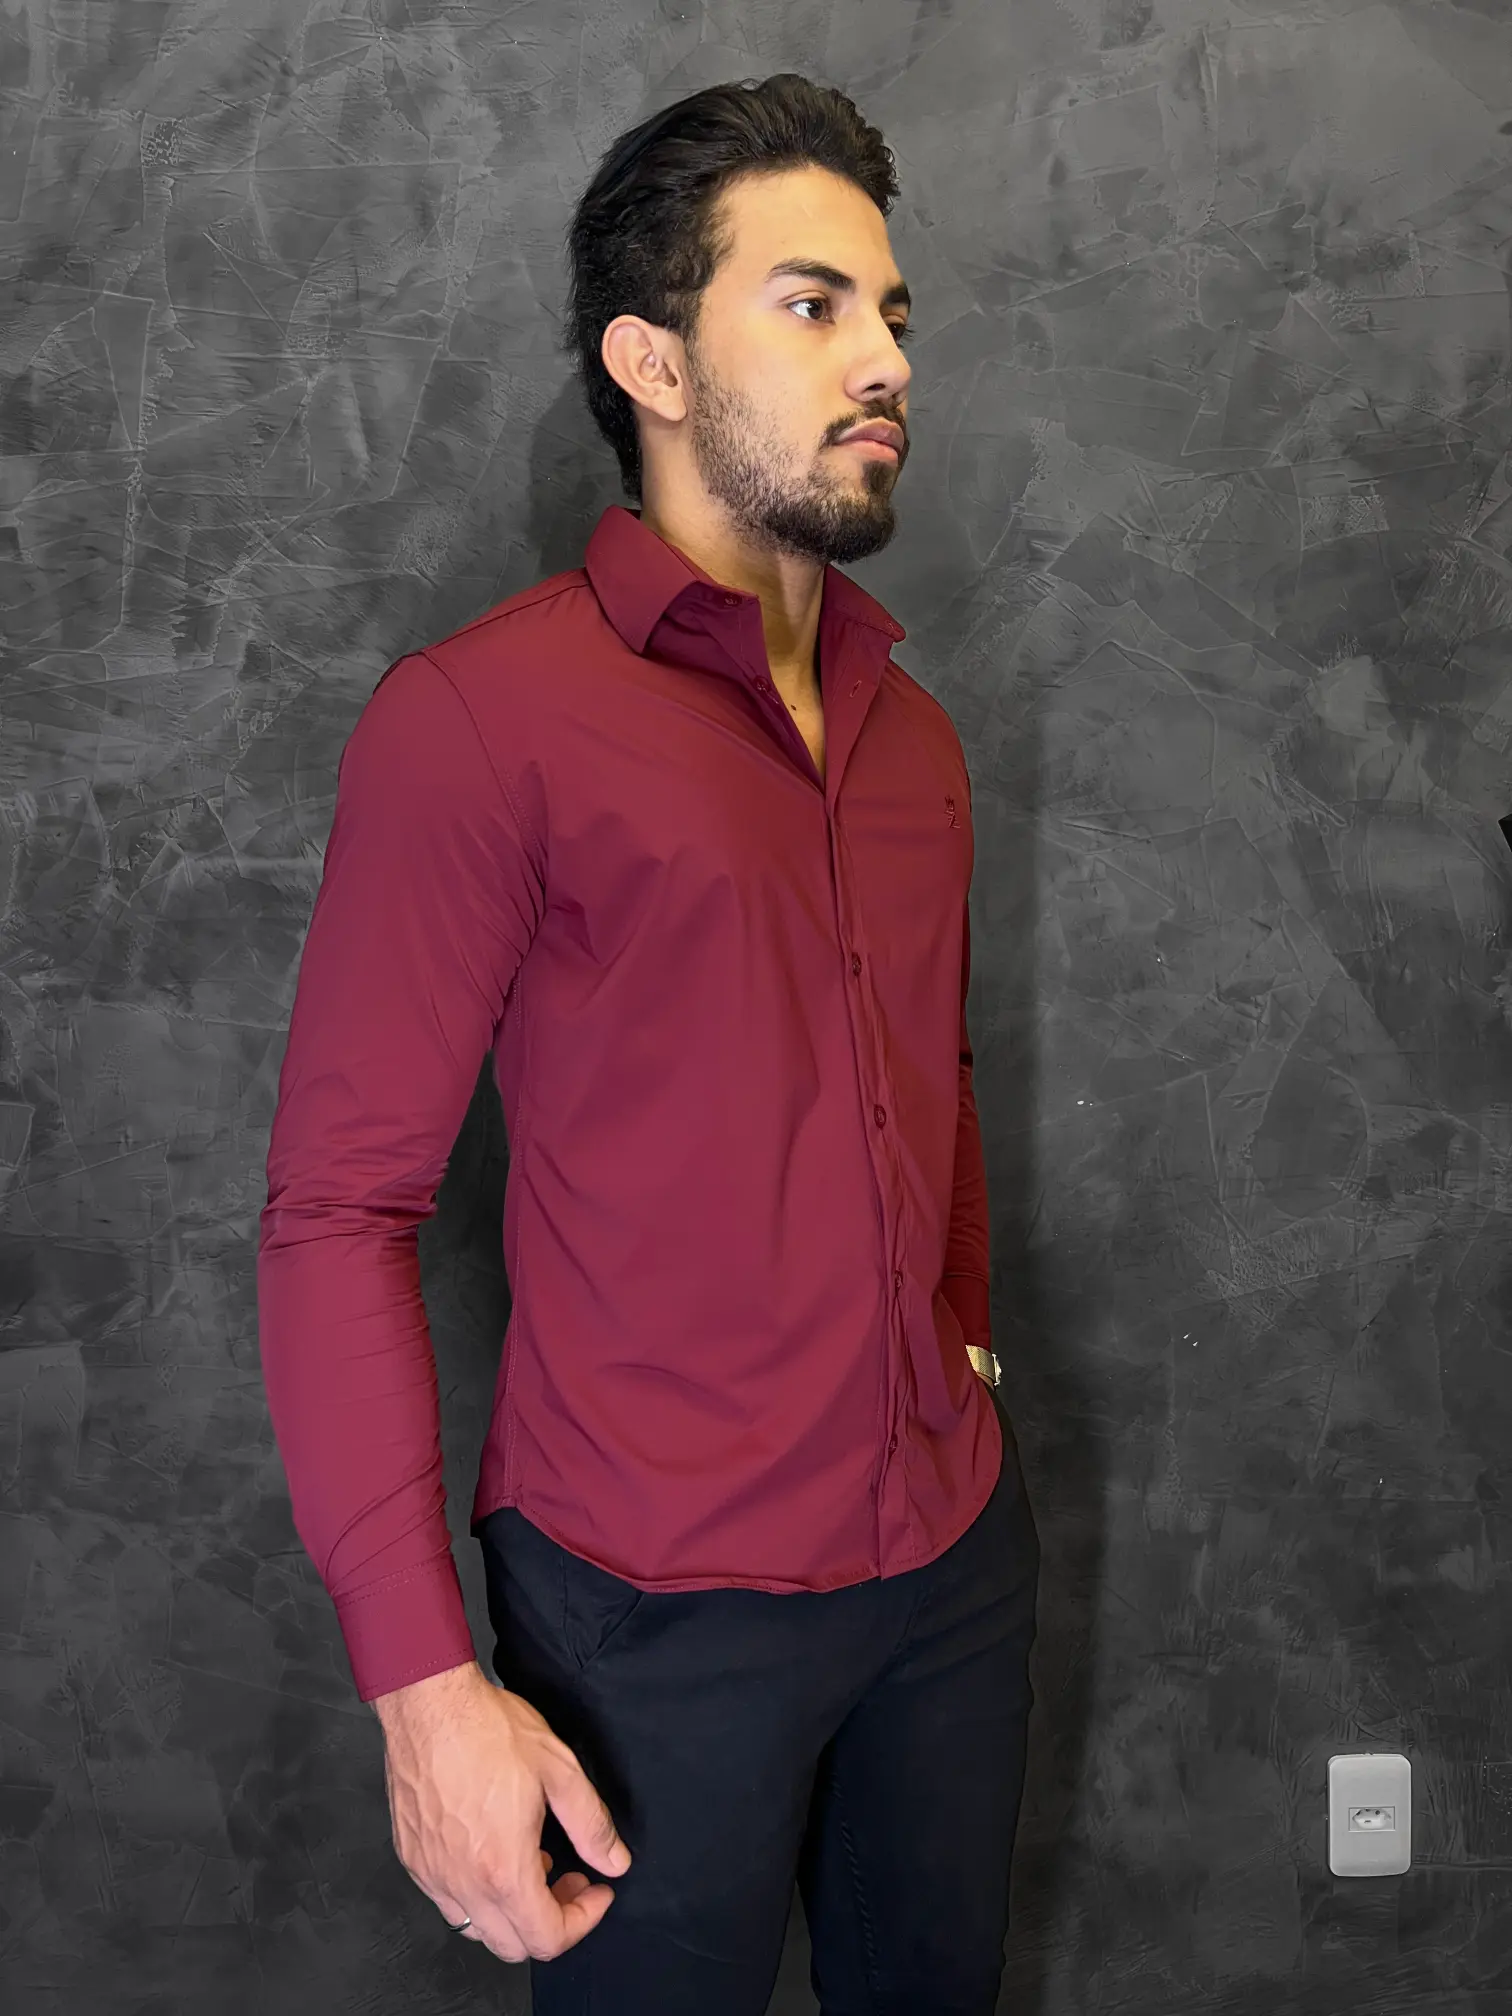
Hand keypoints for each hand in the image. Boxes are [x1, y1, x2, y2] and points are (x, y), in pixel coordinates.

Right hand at [372, 1660, 632, 1962]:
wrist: (429, 1704)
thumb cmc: (488, 1730)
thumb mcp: (559, 1770)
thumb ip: (592, 1825)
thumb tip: (614, 1861)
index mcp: (502, 1870)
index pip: (547, 1939)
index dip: (583, 1921)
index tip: (598, 1889)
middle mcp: (462, 1885)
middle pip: (513, 1946)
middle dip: (552, 1921)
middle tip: (571, 1877)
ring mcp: (431, 1875)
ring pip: (477, 1930)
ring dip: (514, 1912)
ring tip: (534, 1861)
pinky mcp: (412, 1858)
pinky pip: (448, 1902)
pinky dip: (479, 1894)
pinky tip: (494, 1850)